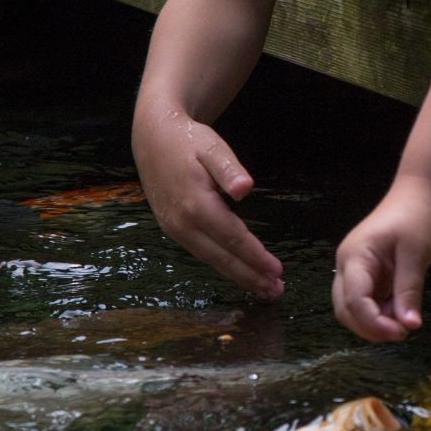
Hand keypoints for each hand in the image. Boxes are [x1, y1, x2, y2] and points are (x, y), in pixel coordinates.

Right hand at [133, 103, 283, 296]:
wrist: (153, 138)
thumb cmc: (189, 140)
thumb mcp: (212, 147)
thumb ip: (230, 169)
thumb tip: (246, 188)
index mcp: (196, 204)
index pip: (233, 237)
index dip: (255, 256)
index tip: (278, 271)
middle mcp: (183, 223)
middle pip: (222, 257)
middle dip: (250, 276)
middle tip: (276, 291)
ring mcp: (175, 229)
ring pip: (211, 260)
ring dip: (238, 276)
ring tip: (263, 289)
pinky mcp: (173, 229)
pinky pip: (201, 253)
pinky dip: (222, 266)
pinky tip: (238, 272)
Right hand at [332, 181, 430, 340]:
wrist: (416, 197)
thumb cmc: (415, 219)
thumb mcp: (415, 254)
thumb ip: (409, 290)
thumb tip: (409, 325)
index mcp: (355, 257)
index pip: (354, 300)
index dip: (374, 323)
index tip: (401, 333)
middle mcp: (347, 267)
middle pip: (345, 310)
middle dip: (370, 328)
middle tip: (403, 333)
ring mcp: (353, 272)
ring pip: (352, 310)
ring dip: (375, 323)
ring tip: (404, 320)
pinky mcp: (365, 276)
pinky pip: (365, 302)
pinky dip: (380, 314)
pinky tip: (400, 311)